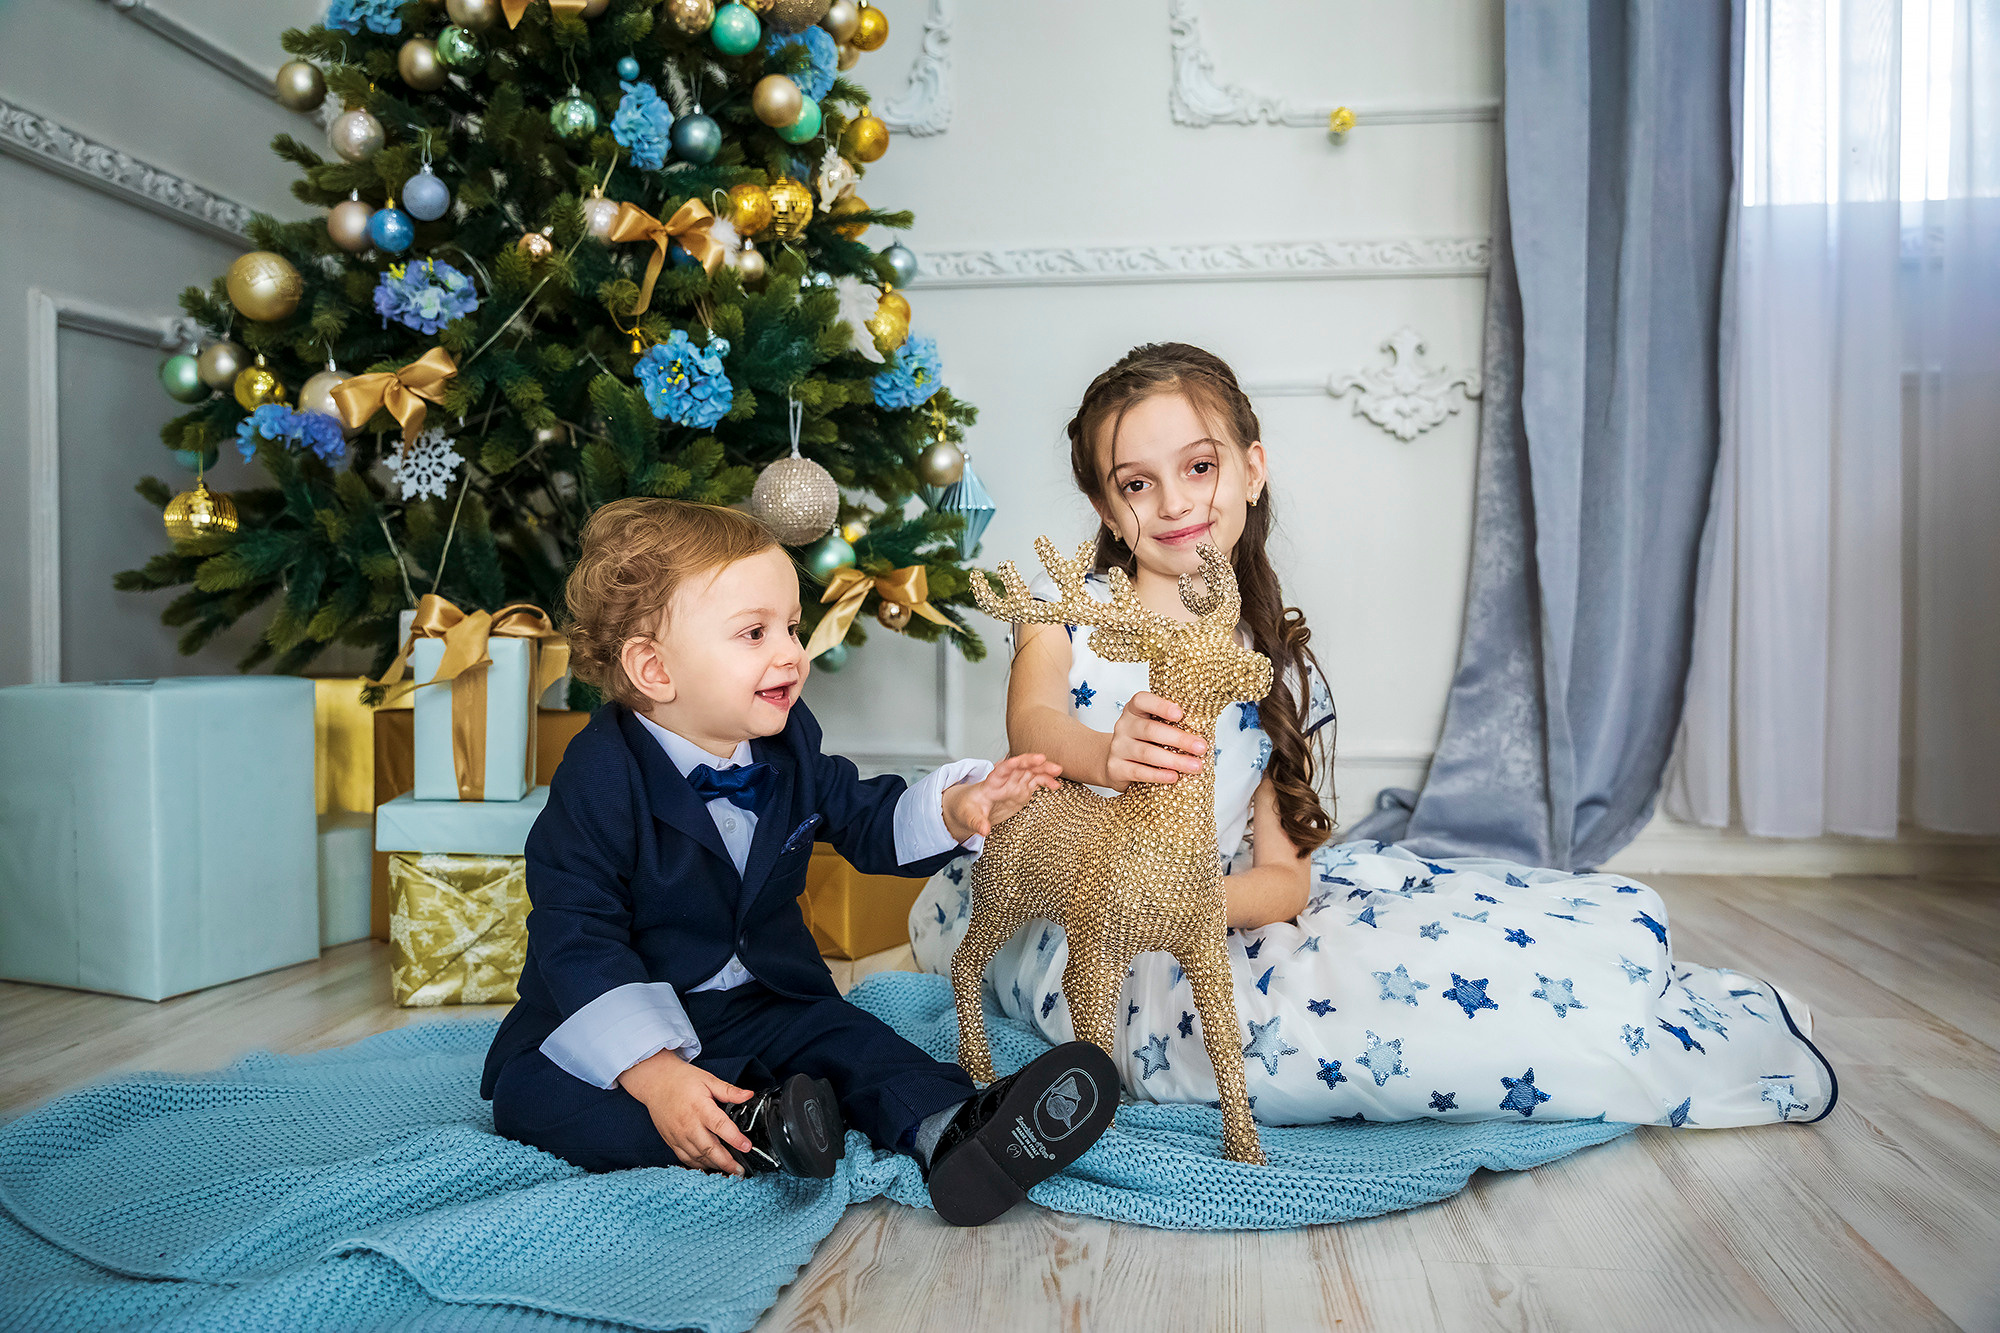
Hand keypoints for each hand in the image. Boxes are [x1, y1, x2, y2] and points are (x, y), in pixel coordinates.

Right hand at [617, 1048, 754, 1175]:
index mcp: (700, 1108)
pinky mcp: (672, 1141)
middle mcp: (689, 1125)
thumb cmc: (683, 1080)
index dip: (735, 1139)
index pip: (720, 1126)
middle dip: (727, 1162)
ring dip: (715, 1166)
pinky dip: (699, 1166)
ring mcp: (679, 1135)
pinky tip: (711, 1166)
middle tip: (741, 1171)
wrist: (656, 1083)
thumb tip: (749, 1095)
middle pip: (709, 1148)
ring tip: (730, 1171)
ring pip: (699, 1157)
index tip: (747, 1147)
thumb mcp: (708, 1080)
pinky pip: (686, 1159)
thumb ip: (729, 1091)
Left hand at [942, 753, 1062, 840]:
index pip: (1003, 769)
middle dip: (1034, 762)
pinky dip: (1046, 781)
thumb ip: (977, 822)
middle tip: (1048, 763)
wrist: (970, 807)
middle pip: (1021, 766)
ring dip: (1044, 769)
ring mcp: (1015, 783)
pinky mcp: (1022, 789)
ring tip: (1058, 771)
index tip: (1025, 761)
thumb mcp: (969, 816)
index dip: (1014, 763)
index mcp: (991, 782)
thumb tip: (984, 831)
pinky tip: (1055, 786)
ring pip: (1031, 771)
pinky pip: (1036, 782)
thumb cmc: (968, 808)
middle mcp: (1006, 779)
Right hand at [1107, 692, 1205, 790]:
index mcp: (1134, 710)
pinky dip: (1158, 775)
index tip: (1180, 714)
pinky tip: (1173, 777)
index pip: (1142, 701)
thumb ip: (1172, 727)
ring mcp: (1118, 747)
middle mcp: (1124, 726)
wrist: (1116, 764)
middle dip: (1179, 739)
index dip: (1161, 705)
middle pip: (1151, 730)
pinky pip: (1138, 772)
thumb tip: (1202, 737)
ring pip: (1146, 753)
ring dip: (1174, 760)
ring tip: (1195, 766)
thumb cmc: (1144, 743)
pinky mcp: (1116, 768)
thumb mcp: (1154, 728)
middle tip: (1201, 748)